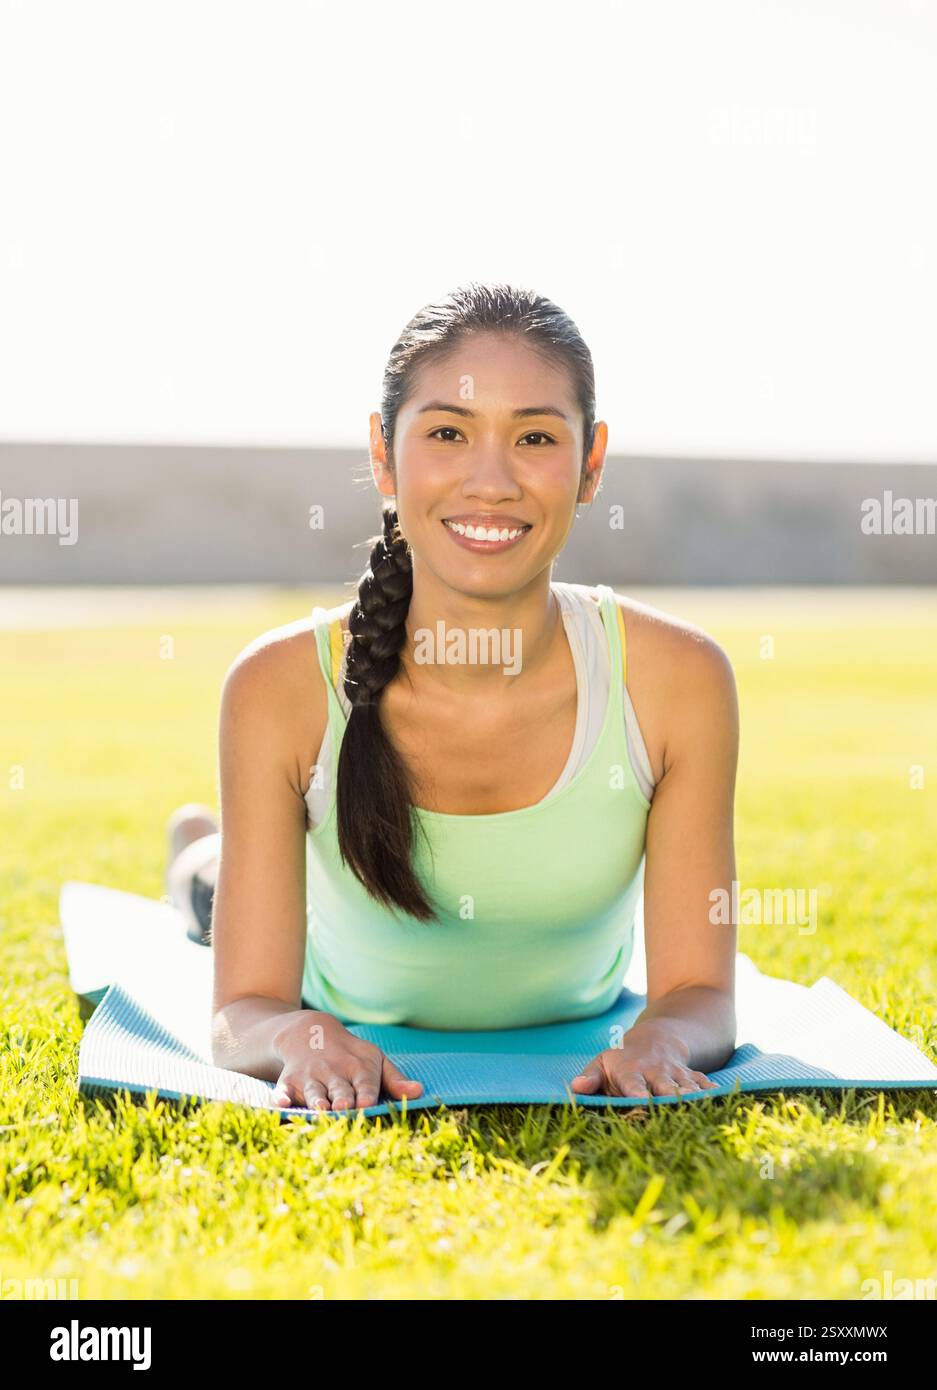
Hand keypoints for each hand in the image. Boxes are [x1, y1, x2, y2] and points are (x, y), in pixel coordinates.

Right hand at [271, 1009, 423, 1111]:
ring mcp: (310, 1077)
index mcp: (359, 1068)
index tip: (368, 1104)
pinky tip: (280, 1102)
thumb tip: (419, 1092)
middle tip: (346, 1109)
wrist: (310, 1032)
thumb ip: (394, 1079)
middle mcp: (334, 1073)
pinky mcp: (289, 1082)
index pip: (365, 1083)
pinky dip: (281, 1097)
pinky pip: (284, 1090)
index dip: (366, 1094)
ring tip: (321, 1109)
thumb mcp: (374, 1059)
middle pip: (340, 1091)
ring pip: (314, 1092)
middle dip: (343, 1100)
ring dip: (317, 1101)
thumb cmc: (350, 1054)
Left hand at [570, 1024, 719, 1099]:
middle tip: (676, 1114)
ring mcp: (676, 1075)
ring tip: (702, 1111)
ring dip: (693, 1099)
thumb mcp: (602, 1064)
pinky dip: (712, 1092)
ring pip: (687, 1087)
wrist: (656, 1040)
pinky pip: (704, 1084)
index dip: (638, 1094)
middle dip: (671, 1100)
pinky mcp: (692, 1077)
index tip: (642, 1103)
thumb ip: (590, 1078)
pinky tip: (721, 1100)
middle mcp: (656, 1073)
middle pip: (665, 1088)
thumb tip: (576, 1087)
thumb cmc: (622, 1060)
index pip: (634, 1086)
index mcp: (631, 1073)